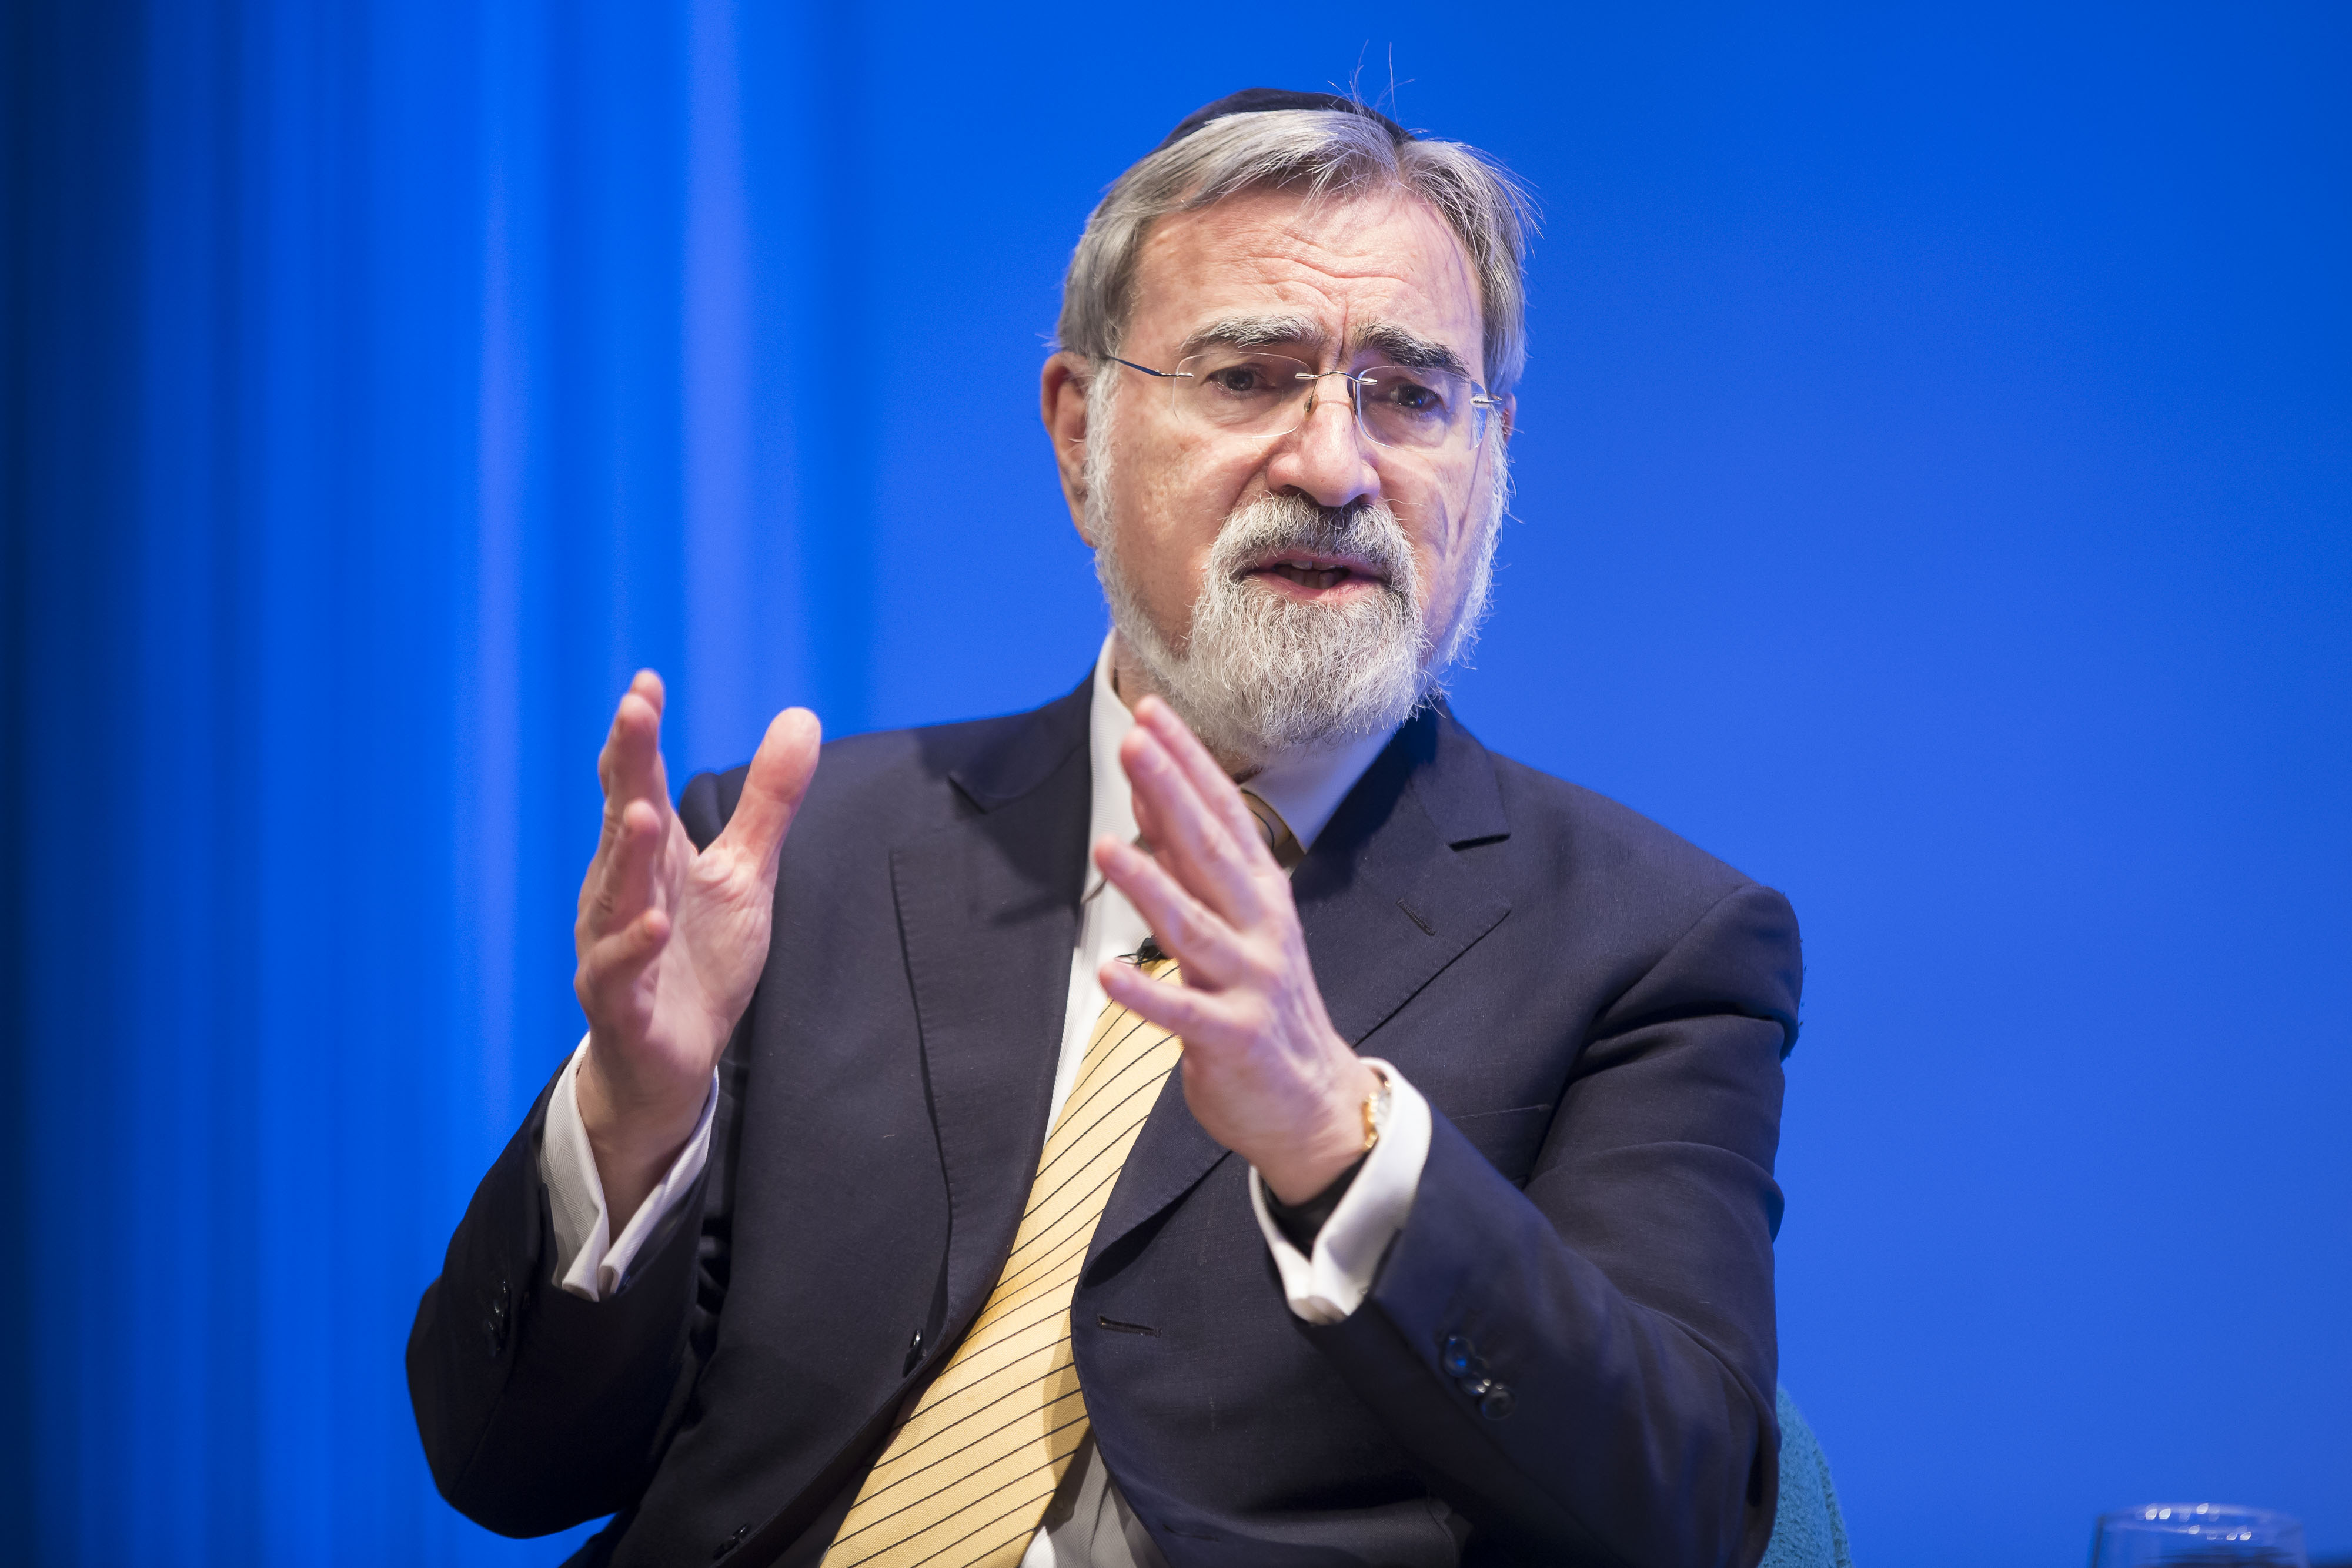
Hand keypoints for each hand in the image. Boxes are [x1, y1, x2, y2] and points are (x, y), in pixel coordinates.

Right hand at [572, 671, 820, 1227]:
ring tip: (643, 812)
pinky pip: (618, 972)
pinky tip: (654, 924)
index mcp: (650, 855)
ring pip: (617, 892)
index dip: (639, 736)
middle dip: (627, 766)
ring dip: (629, 852)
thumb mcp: (745, 873)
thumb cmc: (698, 956)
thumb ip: (768, 802)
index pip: (639, 783)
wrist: (671, 1059)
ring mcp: (613, 945)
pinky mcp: (619, 1002)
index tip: (646, 683)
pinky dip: (633, 948)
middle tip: (633, 711)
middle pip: (623, 820)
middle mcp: (621, 890)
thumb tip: (801, 717)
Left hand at [1093, 697, 1379, 1204]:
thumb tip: (1151, 798)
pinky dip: (1146, 995)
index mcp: (1261, 895)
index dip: (1189, 764)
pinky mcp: (1231, 1037)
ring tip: (1108, 847)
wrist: (1314, 1102)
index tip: (1153, 716)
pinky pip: (1182, 1014)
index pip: (1224, 815)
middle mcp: (1260, 928)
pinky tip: (1109, 975)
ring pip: (1194, 927)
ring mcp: (1249, 982)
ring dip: (1151, 886)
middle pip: (1212, 853)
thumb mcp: (1236, 922)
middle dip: (1173, 795)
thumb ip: (1192, 867)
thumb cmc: (1264, 1003)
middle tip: (1136, 743)